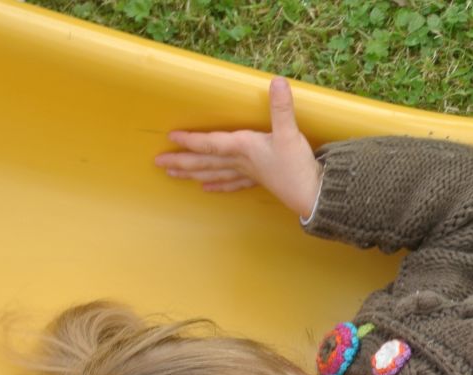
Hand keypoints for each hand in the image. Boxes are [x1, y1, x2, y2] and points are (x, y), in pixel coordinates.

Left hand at [154, 76, 320, 218]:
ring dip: (193, 173)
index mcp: (244, 147)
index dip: (191, 140)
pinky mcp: (259, 182)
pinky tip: (207, 188)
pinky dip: (218, 185)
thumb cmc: (298, 166)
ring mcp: (248, 174)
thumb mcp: (290, 133)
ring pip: (214, 173)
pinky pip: (233, 183)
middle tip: (159, 163)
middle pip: (205, 161)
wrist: (313, 195)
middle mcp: (241, 162)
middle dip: (182, 161)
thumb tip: (278, 81)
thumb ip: (281, 107)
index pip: (211, 143)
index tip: (171, 138)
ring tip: (174, 175)